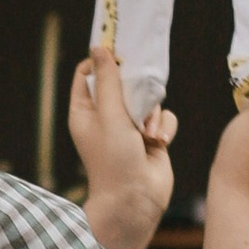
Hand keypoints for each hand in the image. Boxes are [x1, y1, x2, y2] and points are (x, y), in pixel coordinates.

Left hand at [68, 53, 175, 248]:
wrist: (136, 201)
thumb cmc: (114, 160)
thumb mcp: (109, 115)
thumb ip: (108, 80)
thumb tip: (100, 48)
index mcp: (85, 111)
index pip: (87, 74)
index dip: (102, 62)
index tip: (119, 53)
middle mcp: (106, 117)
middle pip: (123, 82)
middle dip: (136, 89)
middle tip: (140, 91)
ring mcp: (130, 128)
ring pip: (148, 99)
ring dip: (152, 113)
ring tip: (146, 133)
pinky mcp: (151, 137)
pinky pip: (163, 118)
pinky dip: (163, 127)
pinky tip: (159, 143)